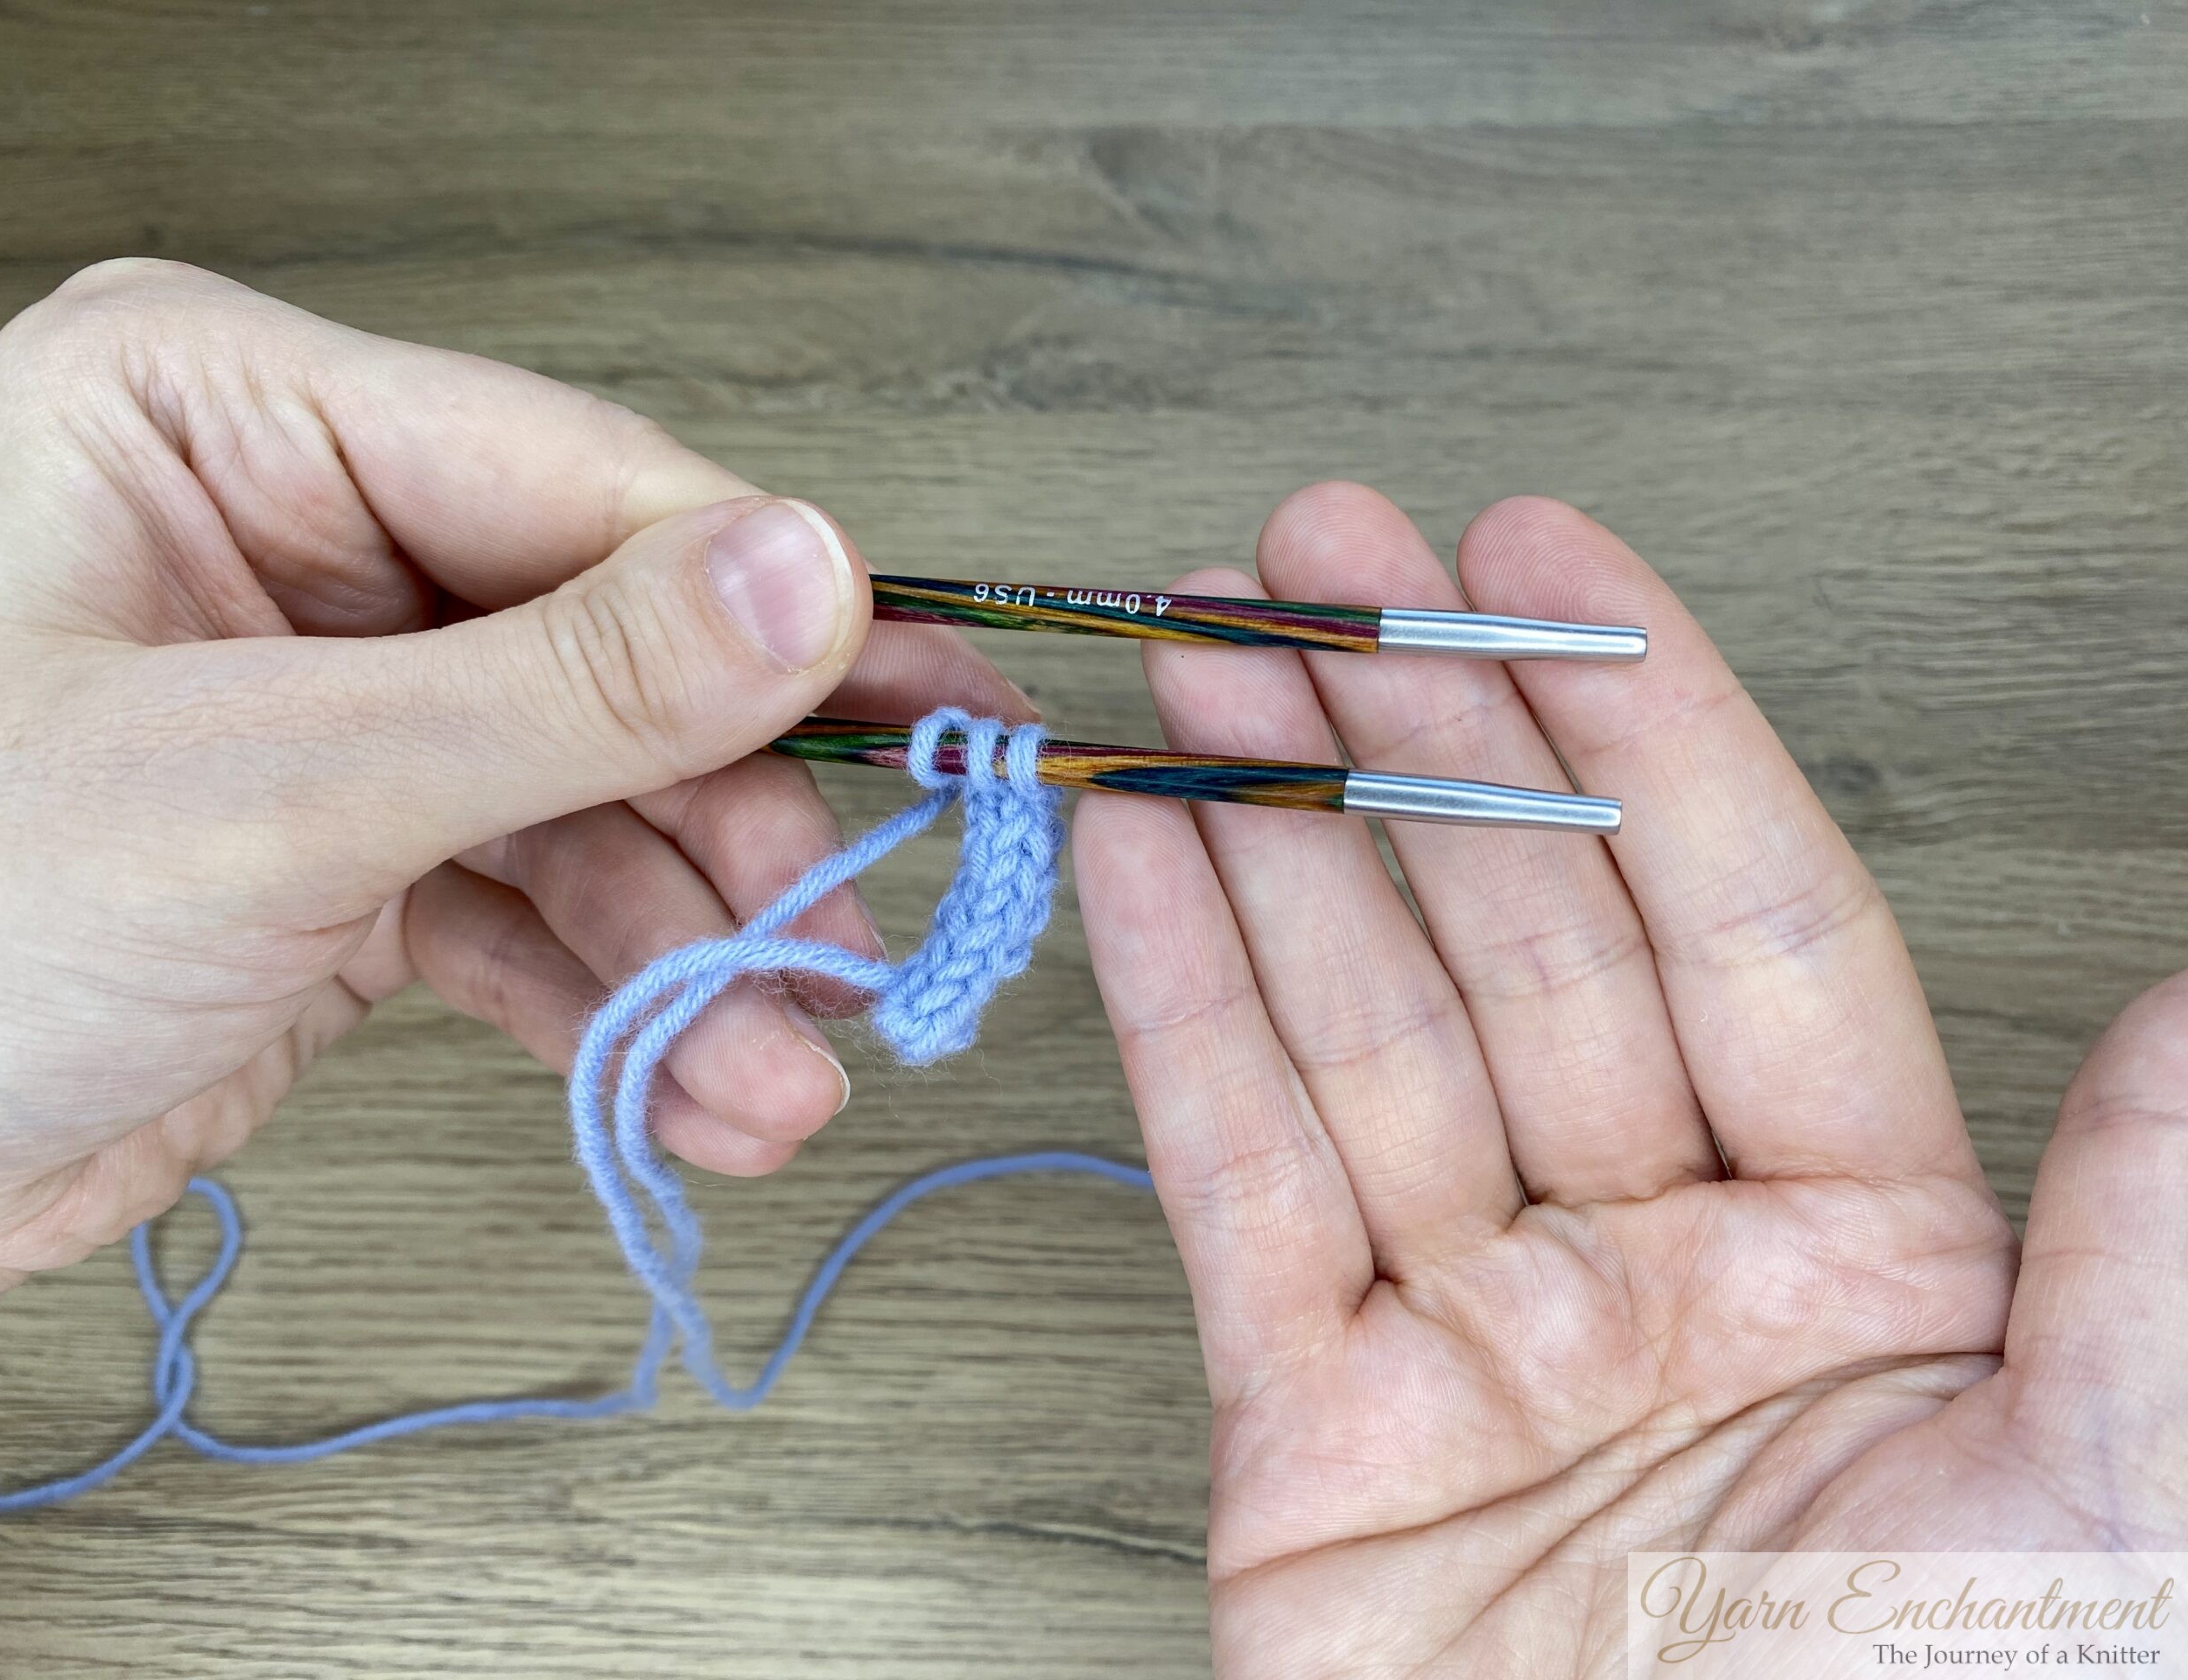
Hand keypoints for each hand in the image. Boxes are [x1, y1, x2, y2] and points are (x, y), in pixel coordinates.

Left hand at [0, 260, 1027, 1316]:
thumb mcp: (265, 787)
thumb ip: (564, 687)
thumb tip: (807, 577)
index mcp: (226, 420)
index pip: (573, 482)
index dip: (757, 607)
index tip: (906, 705)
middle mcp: (293, 540)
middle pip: (612, 656)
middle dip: (726, 829)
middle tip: (838, 933)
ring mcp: (339, 703)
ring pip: (595, 805)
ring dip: (696, 955)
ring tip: (775, 1065)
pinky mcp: (361, 851)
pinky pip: (539, 906)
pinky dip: (623, 1006)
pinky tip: (700, 1084)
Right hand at [1073, 484, 2184, 1674]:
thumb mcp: (2114, 1506)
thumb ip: (2147, 1241)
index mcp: (1877, 1258)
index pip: (1735, 913)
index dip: (1631, 714)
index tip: (1535, 557)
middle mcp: (1670, 1270)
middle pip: (1518, 935)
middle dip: (1406, 729)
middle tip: (1310, 562)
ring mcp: (1478, 1339)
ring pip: (1360, 1026)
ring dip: (1269, 830)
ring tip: (1192, 658)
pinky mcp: (1313, 1438)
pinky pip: (1236, 1183)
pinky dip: (1176, 1010)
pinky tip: (1137, 855)